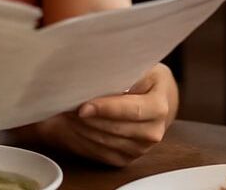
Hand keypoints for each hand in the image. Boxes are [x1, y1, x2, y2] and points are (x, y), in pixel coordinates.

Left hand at [30, 63, 177, 166]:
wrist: (158, 100)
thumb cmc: (147, 79)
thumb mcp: (144, 68)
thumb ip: (126, 72)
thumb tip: (96, 74)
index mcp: (159, 107)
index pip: (132, 111)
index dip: (106, 109)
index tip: (84, 106)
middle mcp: (153, 132)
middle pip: (114, 129)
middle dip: (88, 119)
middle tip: (67, 106)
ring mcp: (140, 148)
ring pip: (104, 142)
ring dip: (82, 129)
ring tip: (66, 113)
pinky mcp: (127, 158)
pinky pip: (101, 153)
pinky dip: (84, 139)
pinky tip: (73, 126)